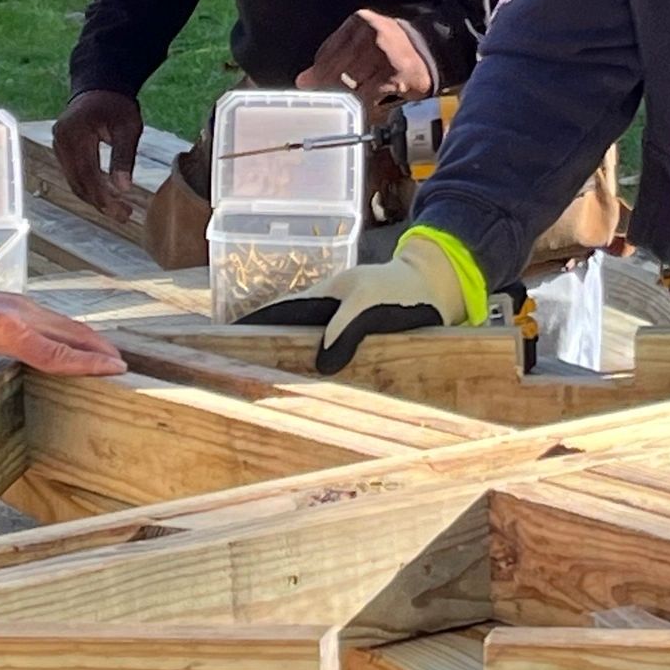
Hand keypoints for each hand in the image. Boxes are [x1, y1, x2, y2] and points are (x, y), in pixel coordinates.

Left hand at [0, 280, 126, 398]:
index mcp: (7, 333)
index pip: (57, 352)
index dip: (87, 364)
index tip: (115, 369)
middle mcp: (21, 315)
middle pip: (71, 333)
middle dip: (99, 349)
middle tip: (123, 365)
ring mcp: (19, 305)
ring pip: (64, 322)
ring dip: (87, 338)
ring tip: (107, 354)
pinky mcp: (14, 303)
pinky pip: (51, 318)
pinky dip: (69, 330)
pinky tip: (74, 340)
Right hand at [53, 89, 142, 220]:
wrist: (100, 86)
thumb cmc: (117, 105)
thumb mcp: (128, 127)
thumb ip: (124, 157)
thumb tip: (123, 189)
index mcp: (75, 135)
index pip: (87, 175)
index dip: (103, 197)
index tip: (122, 212)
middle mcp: (61, 142)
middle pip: (78, 182)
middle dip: (100, 203)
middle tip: (124, 216)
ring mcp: (58, 146)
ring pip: (75, 181)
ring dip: (95, 198)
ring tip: (119, 210)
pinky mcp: (62, 150)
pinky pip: (74, 174)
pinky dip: (89, 187)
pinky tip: (107, 196)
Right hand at [241, 233, 471, 373]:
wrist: (440, 285)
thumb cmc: (405, 290)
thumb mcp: (370, 302)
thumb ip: (345, 329)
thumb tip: (320, 364)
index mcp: (327, 294)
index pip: (282, 310)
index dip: (257, 323)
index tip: (230, 339)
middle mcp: (331, 307)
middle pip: (291, 327)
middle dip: (268, 344)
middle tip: (242, 369)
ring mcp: (345, 322)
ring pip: (311, 341)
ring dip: (293, 358)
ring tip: (269, 382)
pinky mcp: (361, 337)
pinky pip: (332, 352)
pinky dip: (318, 365)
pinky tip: (313, 384)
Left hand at [296, 10, 432, 119]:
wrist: (430, 51)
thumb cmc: (391, 49)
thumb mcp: (361, 43)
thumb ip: (332, 58)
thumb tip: (304, 80)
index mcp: (358, 23)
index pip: (326, 52)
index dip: (317, 74)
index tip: (310, 87)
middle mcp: (371, 35)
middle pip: (335, 70)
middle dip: (328, 90)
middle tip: (328, 103)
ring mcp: (384, 55)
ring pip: (350, 86)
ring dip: (347, 102)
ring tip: (349, 108)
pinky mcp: (394, 76)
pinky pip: (368, 98)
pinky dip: (363, 109)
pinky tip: (364, 112)